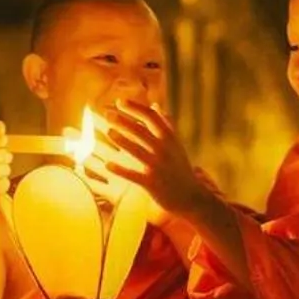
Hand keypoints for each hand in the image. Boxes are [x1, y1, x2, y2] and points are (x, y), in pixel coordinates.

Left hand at [101, 101, 209, 217]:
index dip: (134, 108)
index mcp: (170, 139)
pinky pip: (133, 175)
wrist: (191, 197)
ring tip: (108, 132)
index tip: (119, 102)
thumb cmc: (180, 168)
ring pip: (136, 151)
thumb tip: (155, 105)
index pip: (151, 117)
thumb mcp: (176, 144)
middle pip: (141, 131)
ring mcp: (158, 167)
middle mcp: (164, 150)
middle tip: (107, 114)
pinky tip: (108, 164)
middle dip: (123, 121)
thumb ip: (166, 124)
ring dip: (121, 141)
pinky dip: (120, 169)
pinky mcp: (152, 183)